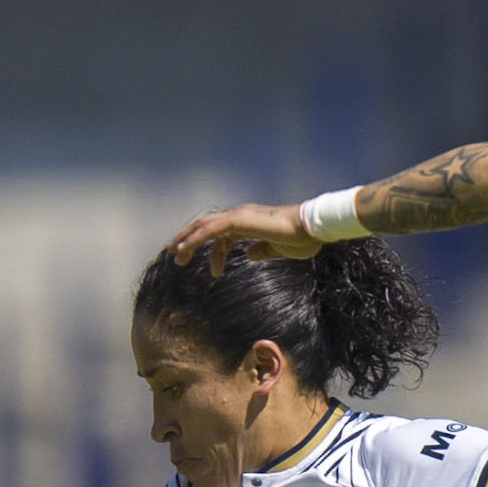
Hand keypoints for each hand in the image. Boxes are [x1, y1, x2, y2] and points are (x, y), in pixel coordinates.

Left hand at [166, 202, 319, 274]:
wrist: (312, 229)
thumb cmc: (301, 239)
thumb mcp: (278, 249)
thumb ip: (263, 250)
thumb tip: (250, 254)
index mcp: (249, 222)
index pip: (223, 234)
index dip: (214, 251)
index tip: (213, 271)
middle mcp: (241, 215)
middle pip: (208, 226)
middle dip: (190, 239)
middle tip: (176, 254)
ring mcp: (240, 216)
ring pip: (205, 226)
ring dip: (187, 239)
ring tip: (174, 255)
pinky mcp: (240, 220)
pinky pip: (211, 230)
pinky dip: (195, 239)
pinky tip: (184, 250)